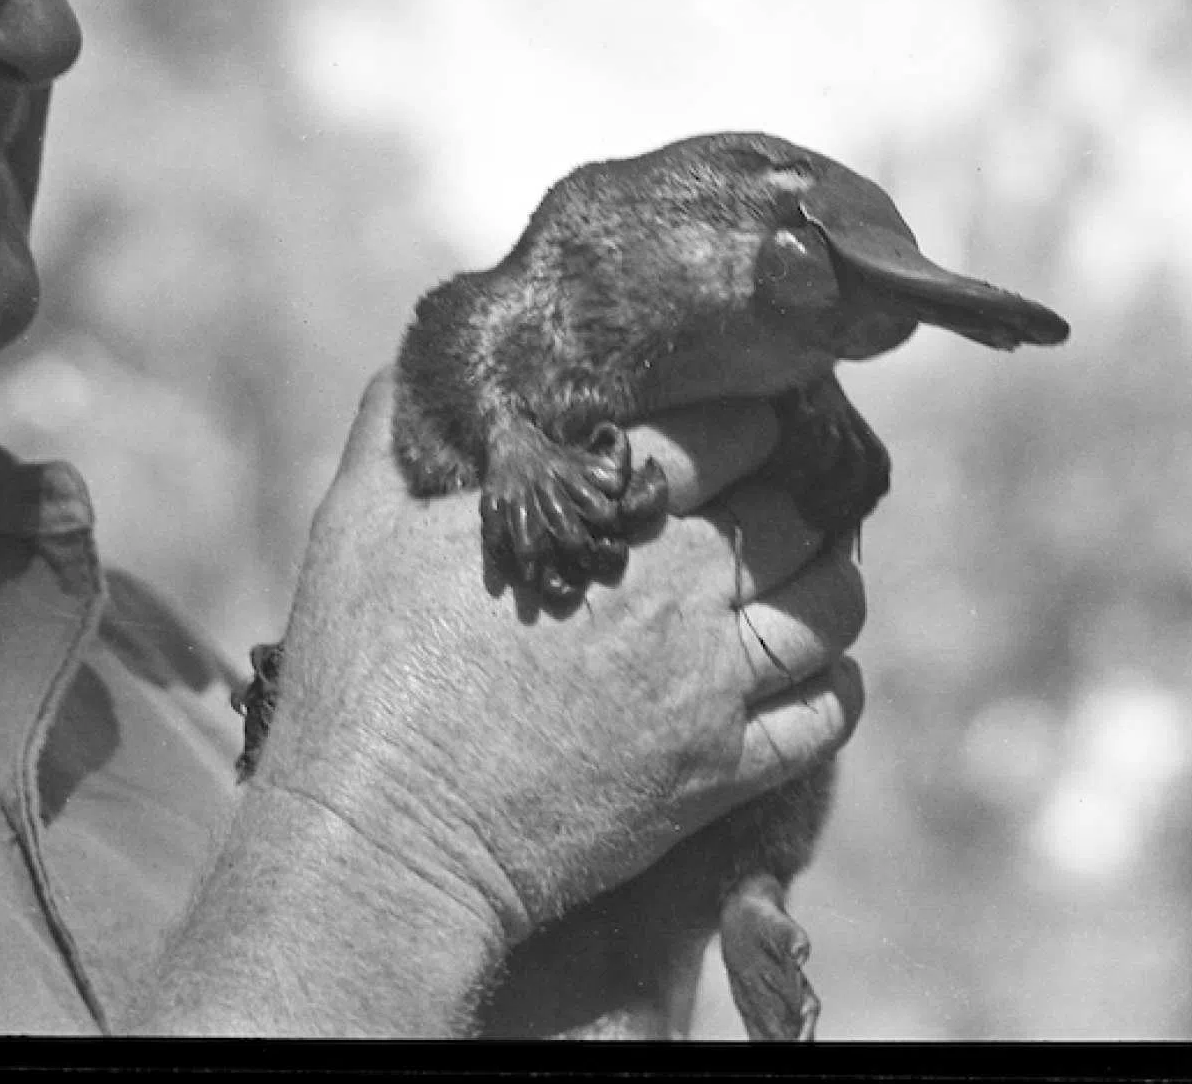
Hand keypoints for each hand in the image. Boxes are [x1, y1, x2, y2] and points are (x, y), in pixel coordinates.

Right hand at [244, 369, 866, 952]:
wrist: (387, 832)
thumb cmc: (363, 671)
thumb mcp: (356, 518)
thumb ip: (394, 424)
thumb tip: (414, 360)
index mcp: (605, 518)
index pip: (726, 435)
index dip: (744, 418)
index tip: (742, 420)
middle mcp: (679, 592)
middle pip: (793, 514)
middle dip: (793, 490)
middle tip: (778, 489)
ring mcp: (708, 688)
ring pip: (829, 610)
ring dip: (830, 577)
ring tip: (807, 569)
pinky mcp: (716, 776)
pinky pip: (823, 718)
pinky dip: (835, 683)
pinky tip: (812, 669)